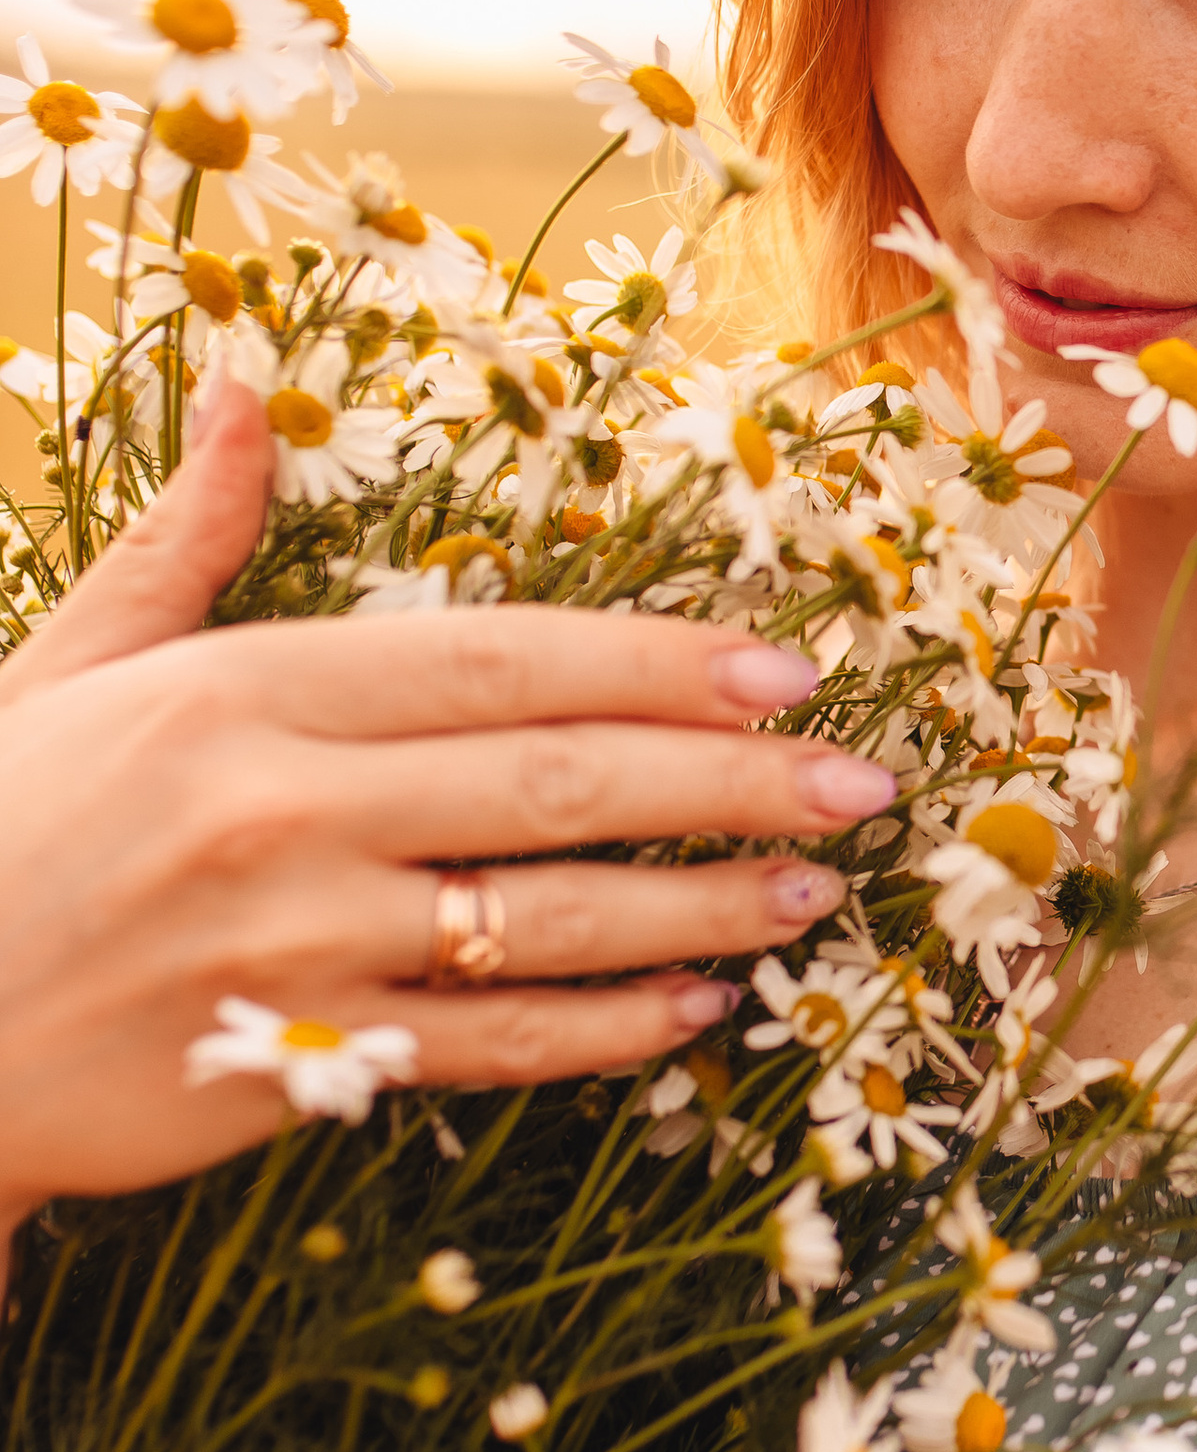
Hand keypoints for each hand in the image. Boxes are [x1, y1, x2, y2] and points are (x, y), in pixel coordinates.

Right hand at [0, 381, 893, 1235]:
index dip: (655, 662)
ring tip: (813, 893)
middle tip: (864, 783)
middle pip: (558, 783)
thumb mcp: (74, 663)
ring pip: (550, 921)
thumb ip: (190, 540)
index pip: (499, 661)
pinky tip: (701, 1010)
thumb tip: (256, 387)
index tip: (783, 667)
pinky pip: (493, 1046)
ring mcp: (301, 948)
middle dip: (730, 780)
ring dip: (701, 908)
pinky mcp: (301, 1065)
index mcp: (246, 694)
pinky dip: (607, 1029)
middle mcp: (288, 814)